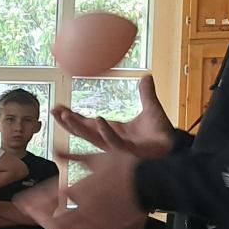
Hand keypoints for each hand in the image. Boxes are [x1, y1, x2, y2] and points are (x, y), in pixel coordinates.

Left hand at [15, 154, 145, 228]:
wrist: (150, 181)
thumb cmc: (124, 165)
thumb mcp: (97, 156)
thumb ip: (73, 156)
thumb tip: (56, 150)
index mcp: (79, 188)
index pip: (48, 198)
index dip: (32, 201)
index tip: (21, 202)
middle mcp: (84, 207)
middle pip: (54, 218)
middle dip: (39, 217)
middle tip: (30, 214)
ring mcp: (96, 219)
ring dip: (54, 227)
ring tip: (46, 223)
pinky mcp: (108, 228)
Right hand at [50, 74, 174, 160]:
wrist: (174, 148)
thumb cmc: (161, 133)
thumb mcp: (151, 109)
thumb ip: (146, 94)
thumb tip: (146, 76)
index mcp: (111, 130)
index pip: (86, 123)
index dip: (72, 116)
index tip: (58, 107)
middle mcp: (110, 140)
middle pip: (83, 132)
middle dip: (68, 122)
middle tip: (54, 111)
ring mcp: (117, 147)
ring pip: (93, 137)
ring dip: (79, 127)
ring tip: (66, 116)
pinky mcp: (129, 152)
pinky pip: (114, 142)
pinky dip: (106, 132)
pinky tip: (98, 120)